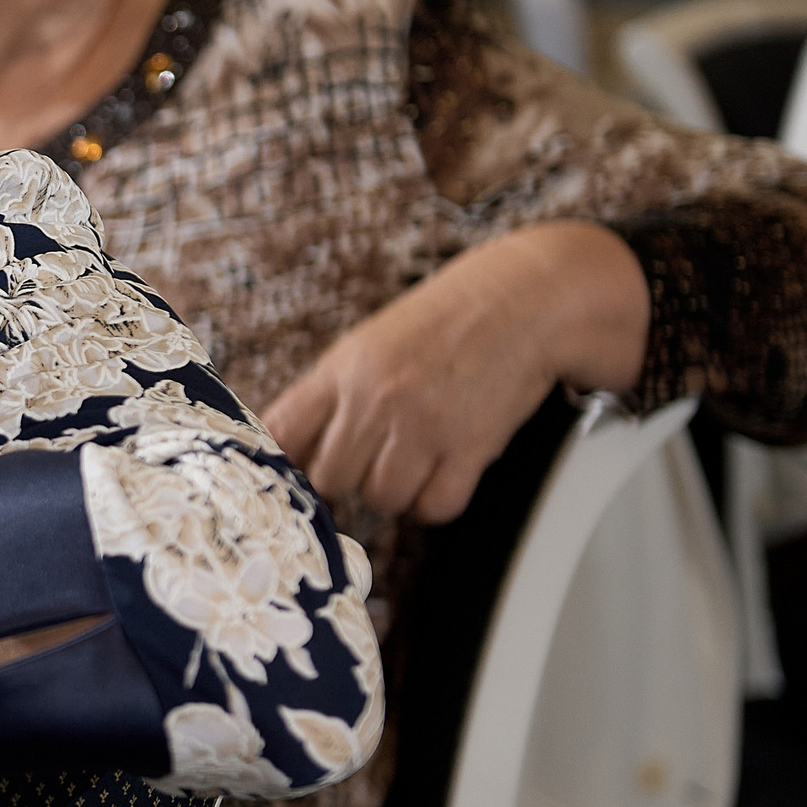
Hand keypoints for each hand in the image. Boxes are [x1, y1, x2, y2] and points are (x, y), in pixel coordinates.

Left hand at [262, 222, 647, 522]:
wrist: (524, 300)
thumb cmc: (445, 322)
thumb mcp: (369, 345)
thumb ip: (331, 394)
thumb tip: (291, 450)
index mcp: (342, 368)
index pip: (281, 432)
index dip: (282, 462)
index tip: (294, 473)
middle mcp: (375, 398)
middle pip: (331, 478)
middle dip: (350, 480)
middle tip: (374, 460)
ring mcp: (422, 425)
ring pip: (381, 499)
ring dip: (397, 491)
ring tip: (416, 459)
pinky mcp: (469, 447)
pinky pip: (434, 507)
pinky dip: (437, 502)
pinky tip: (444, 473)